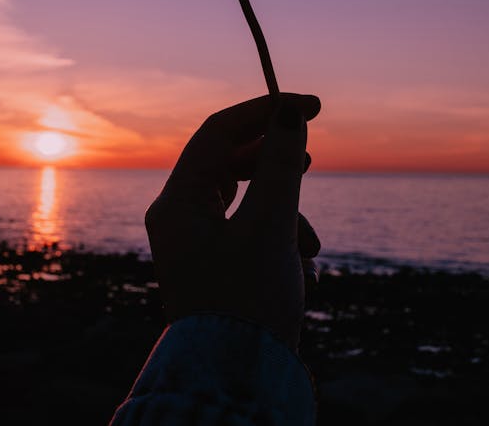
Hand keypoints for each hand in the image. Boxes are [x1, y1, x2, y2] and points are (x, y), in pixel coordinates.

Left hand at [145, 93, 321, 350]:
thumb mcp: (271, 228)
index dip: (264, 112)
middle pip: (229, 162)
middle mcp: (179, 216)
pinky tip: (302, 262)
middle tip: (310, 154)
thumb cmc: (248, 306)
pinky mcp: (215, 261)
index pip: (219, 132)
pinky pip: (247, 227)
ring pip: (244, 197)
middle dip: (274, 161)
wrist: (235, 382)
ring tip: (310, 240)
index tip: (308, 105)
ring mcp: (195, 240)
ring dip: (283, 207)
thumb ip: (281, 166)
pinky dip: (278, 233)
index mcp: (178, 202)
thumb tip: (289, 114)